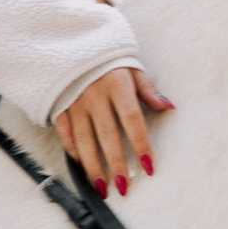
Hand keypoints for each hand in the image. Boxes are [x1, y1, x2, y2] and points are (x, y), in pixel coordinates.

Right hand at [56, 64, 173, 199]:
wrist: (71, 42)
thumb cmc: (107, 58)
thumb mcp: (131, 66)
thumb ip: (148, 89)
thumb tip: (168, 106)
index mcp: (116, 84)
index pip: (132, 119)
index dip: (140, 144)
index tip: (148, 167)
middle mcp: (94, 95)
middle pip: (107, 135)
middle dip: (115, 163)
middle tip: (123, 187)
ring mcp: (74, 102)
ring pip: (84, 140)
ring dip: (92, 166)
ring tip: (101, 187)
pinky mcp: (59, 106)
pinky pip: (65, 133)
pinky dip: (73, 151)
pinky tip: (81, 167)